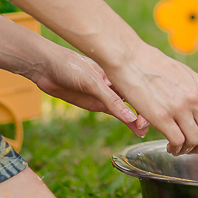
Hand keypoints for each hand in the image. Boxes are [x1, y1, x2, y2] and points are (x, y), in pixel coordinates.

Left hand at [29, 45, 149, 136]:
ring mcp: (106, 95)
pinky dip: (125, 121)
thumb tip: (130, 117)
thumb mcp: (92, 82)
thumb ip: (111, 100)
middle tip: (147, 127)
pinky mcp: (96, 104)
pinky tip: (135, 129)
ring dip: (137, 119)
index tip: (151, 115)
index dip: (147, 102)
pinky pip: (115, 113)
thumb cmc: (70, 66)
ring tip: (145, 132)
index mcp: (118, 73)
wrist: (47, 68)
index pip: (138, 89)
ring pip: (127, 109)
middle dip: (144, 113)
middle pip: (136, 100)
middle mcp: (115, 84)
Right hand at [97, 36, 197, 155]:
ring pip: (195, 140)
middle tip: (191, 149)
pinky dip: (175, 148)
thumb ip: (190, 90)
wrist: (130, 58)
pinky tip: (168, 146)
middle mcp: (195, 98)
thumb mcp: (180, 73)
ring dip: (187, 149)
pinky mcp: (162, 116)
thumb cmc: (151, 64)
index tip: (196, 137)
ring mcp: (180, 107)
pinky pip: (178, 141)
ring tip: (176, 148)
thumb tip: (192, 108)